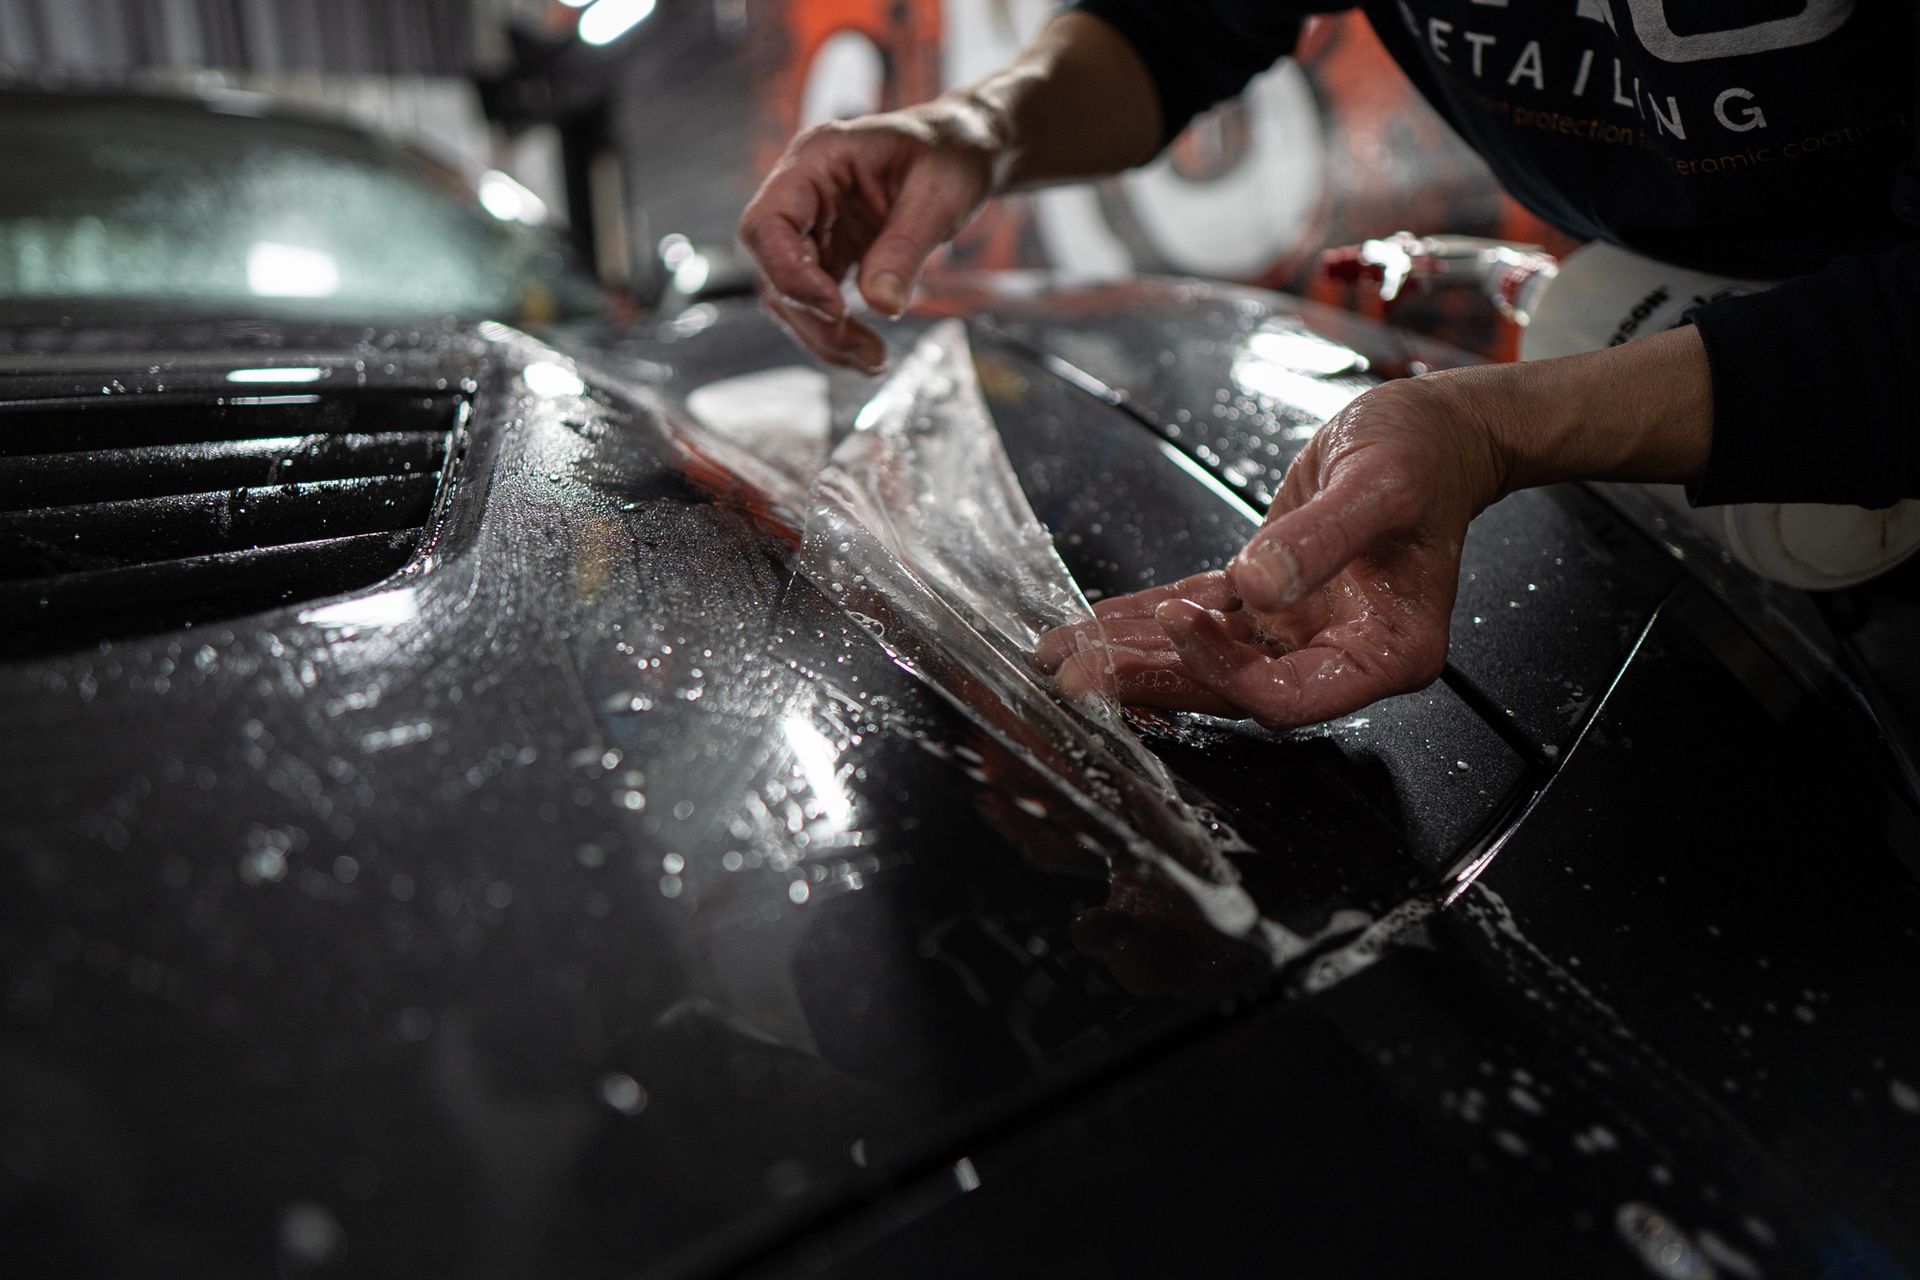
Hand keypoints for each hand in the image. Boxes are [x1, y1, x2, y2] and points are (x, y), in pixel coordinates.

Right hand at [738, 99, 1004, 372]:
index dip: (789, 273)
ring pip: (789, 295)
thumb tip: (881, 306)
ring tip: (874, 360)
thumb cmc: (952, 153)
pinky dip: (837, 333)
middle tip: (867, 351)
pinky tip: (867, 353)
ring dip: (824, 336)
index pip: (767, 223)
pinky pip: (816, 302)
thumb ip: (905, 248)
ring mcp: (812, 226)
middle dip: (815, 319)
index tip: (837, 308)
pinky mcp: (828, 254)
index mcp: (816, 160)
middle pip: (774, 269)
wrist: (965, 149)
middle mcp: (802, 194)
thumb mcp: (939, 197)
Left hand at [1036, 376, 1505, 728]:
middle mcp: (1341, 655)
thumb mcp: (1380, 484)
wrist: (1435, 434)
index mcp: (1386, 652)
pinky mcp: (1273, 602)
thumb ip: (1321, 538)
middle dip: (1152, 679)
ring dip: (1136, 655)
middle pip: (1233, 688)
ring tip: (1065, 654)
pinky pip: (1203, 619)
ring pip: (1207, 658)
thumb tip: (1258, 583)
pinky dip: (1149, 620)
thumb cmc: (1426, 456)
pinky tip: (1097, 622)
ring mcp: (1304, 632)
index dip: (1223, 668)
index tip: (1176, 620)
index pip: (1287, 694)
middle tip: (1076, 674)